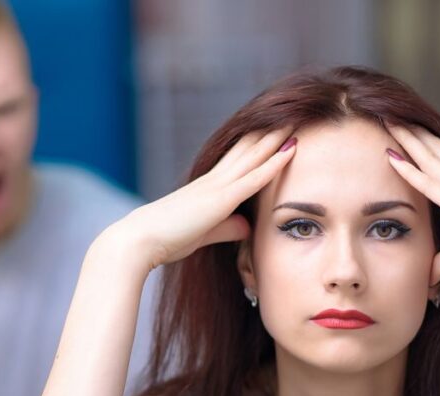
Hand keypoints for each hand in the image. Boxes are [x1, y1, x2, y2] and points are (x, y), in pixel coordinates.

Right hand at [113, 129, 296, 270]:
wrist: (140, 240)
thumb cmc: (166, 239)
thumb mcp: (204, 233)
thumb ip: (226, 227)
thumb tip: (247, 226)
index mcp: (209, 186)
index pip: (238, 157)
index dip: (258, 141)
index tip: (277, 127)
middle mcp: (214, 180)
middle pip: (249, 147)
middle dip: (272, 130)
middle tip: (293, 111)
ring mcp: (218, 187)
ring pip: (254, 154)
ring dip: (278, 137)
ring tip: (298, 118)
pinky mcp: (221, 200)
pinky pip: (253, 178)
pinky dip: (274, 163)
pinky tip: (291, 150)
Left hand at [385, 125, 439, 287]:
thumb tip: (429, 277)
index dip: (427, 149)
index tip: (410, 133)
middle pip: (436, 154)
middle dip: (414, 134)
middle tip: (392, 115)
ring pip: (430, 160)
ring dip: (409, 140)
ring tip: (388, 120)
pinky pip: (430, 185)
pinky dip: (409, 170)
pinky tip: (392, 157)